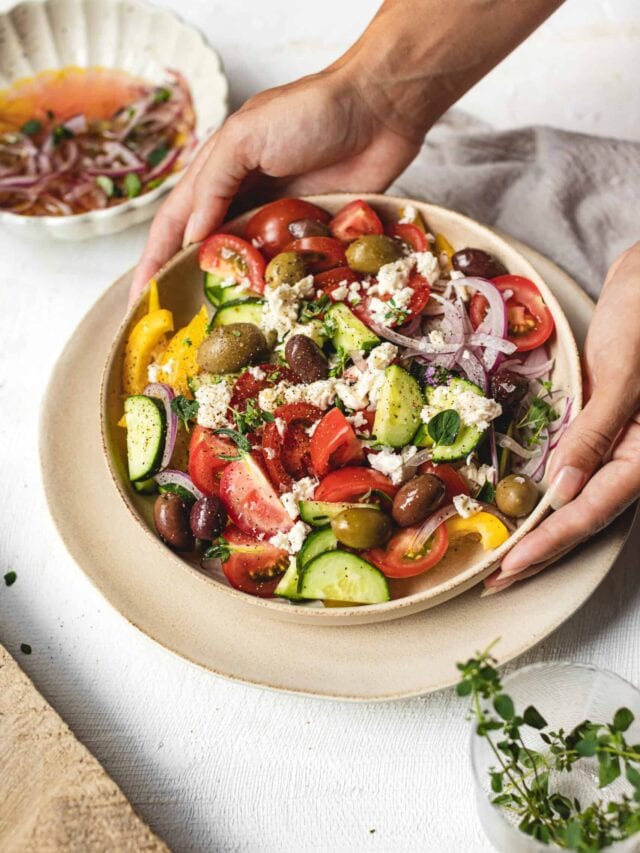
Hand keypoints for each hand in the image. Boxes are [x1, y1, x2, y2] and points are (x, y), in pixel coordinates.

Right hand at [129, 65, 422, 301]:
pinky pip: (290, 267)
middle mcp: (244, 199)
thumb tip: (192, 239)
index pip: (175, 224)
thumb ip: (214, 185)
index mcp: (218, 173)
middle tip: (177, 323)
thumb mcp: (245, 137)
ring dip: (234, 291)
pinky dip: (278, 286)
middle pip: (208, 250)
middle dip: (189, 284)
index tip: (142, 297)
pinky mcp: (314, 233)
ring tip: (218, 326)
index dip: (154, 260)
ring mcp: (279, 219)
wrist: (379, 110)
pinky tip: (271, 308)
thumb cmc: (309, 111)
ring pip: (248, 264)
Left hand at [485, 242, 639, 592]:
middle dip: (540, 552)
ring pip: (576, 499)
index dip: (547, 543)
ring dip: (541, 530)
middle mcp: (632, 456)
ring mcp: (617, 442)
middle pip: (582, 517)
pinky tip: (522, 503)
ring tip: (504, 556)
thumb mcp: (624, 374)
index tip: (508, 569)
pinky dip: (546, 492)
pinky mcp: (601, 424)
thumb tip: (561, 491)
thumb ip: (596, 433)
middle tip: (494, 583)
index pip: (589, 512)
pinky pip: (572, 469)